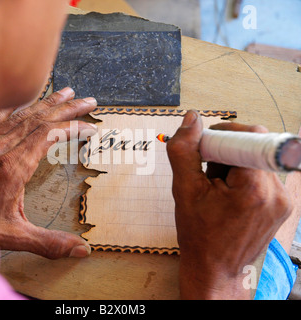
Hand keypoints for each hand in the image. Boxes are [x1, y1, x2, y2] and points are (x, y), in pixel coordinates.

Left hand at [0, 87, 97, 258]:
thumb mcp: (13, 236)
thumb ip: (48, 242)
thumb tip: (81, 250)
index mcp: (13, 167)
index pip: (49, 136)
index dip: (72, 128)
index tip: (90, 127)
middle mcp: (0, 148)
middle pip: (39, 118)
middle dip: (67, 108)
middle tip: (88, 101)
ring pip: (21, 113)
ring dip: (46, 102)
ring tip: (66, 92)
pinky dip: (15, 104)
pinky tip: (24, 99)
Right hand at [166, 110, 291, 298]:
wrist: (216, 270)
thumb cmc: (200, 236)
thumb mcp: (184, 190)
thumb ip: (185, 150)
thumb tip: (191, 120)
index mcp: (254, 188)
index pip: (249, 135)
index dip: (222, 136)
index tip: (204, 148)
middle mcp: (277, 192)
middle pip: (252, 146)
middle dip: (224, 152)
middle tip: (206, 173)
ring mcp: (283, 200)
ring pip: (256, 159)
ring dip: (233, 165)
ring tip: (216, 189)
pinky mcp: (282, 204)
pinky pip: (262, 174)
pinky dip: (242, 176)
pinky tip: (227, 195)